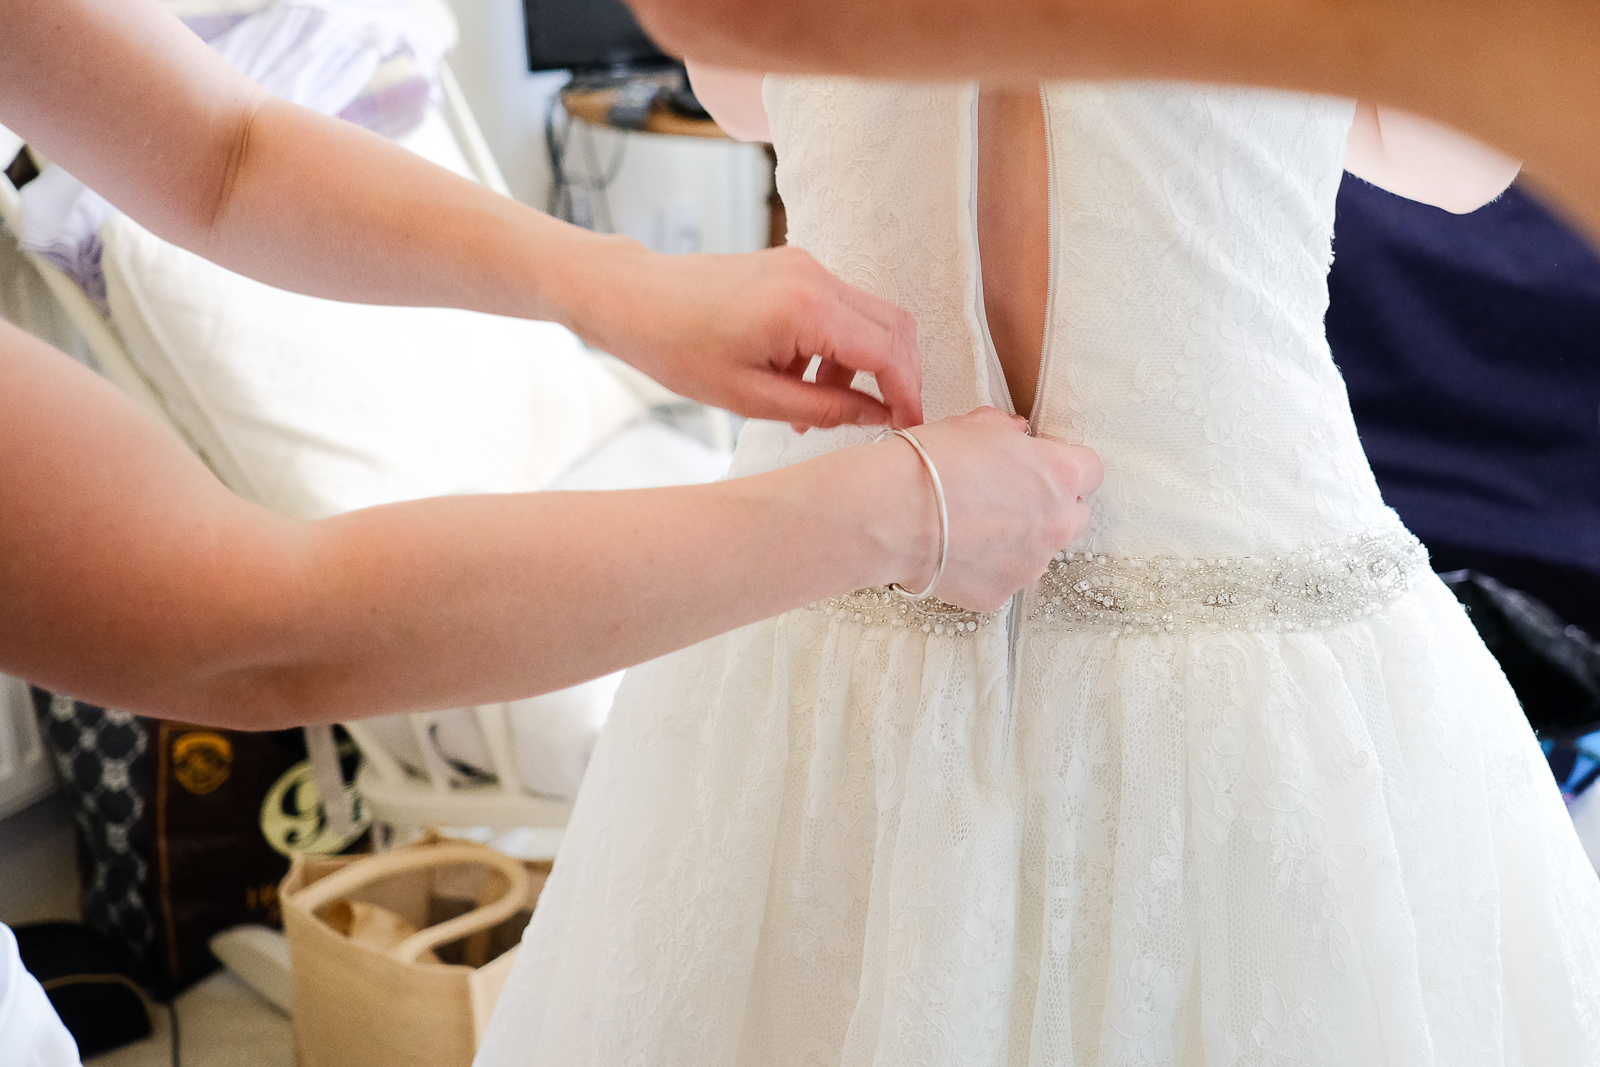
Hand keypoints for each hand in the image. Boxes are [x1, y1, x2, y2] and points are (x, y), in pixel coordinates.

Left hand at [583, 242, 922, 429]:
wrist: (633, 298)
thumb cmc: (677, 348)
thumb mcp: (751, 398)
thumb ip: (824, 408)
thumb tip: (876, 417)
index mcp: (806, 308)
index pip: (888, 351)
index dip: (907, 394)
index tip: (908, 428)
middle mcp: (816, 277)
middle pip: (895, 325)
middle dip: (898, 376)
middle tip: (881, 420)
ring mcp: (806, 265)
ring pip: (870, 317)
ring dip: (861, 365)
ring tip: (816, 407)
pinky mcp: (794, 266)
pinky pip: (839, 307)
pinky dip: (837, 345)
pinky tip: (800, 379)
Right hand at [876, 407, 1102, 611]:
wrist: (890, 514)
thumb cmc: (930, 462)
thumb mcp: (973, 425)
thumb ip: (1006, 430)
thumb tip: (1015, 435)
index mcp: (1060, 475)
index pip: (1091, 470)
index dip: (1064, 466)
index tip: (1038, 466)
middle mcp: (1056, 525)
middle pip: (1073, 517)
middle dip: (1049, 508)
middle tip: (1006, 498)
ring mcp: (1030, 567)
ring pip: (1038, 553)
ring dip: (1018, 541)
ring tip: (970, 529)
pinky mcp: (999, 596)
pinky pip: (1002, 579)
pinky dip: (985, 569)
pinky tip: (953, 553)